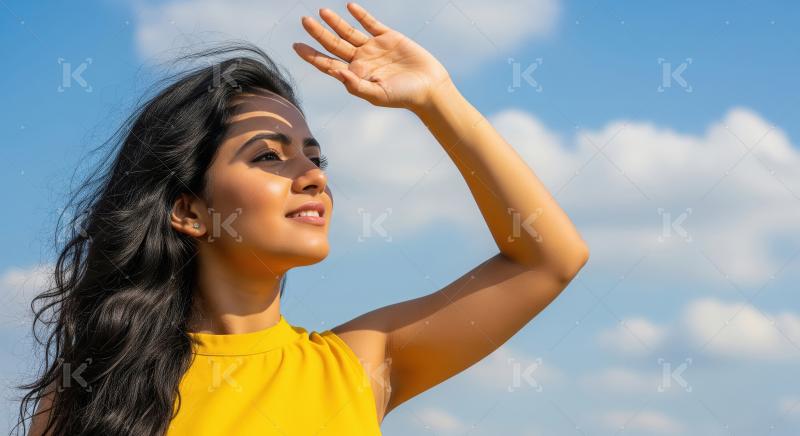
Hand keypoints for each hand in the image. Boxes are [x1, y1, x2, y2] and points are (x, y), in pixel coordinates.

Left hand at [293, 2, 451, 112]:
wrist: (429, 86)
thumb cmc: (403, 96)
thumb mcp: (377, 94)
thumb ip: (355, 85)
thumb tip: (335, 72)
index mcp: (355, 75)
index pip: (327, 63)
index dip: (311, 55)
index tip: (296, 46)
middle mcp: (361, 60)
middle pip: (334, 44)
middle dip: (318, 33)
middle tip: (304, 21)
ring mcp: (374, 48)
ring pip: (349, 32)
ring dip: (335, 22)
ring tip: (322, 12)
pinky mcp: (388, 37)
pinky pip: (370, 23)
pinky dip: (360, 15)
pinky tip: (350, 7)